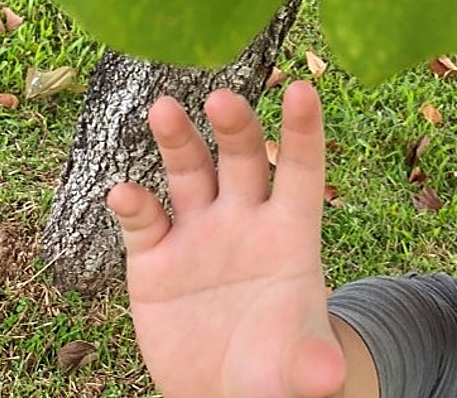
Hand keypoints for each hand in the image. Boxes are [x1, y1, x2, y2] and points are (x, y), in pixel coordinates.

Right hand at [107, 81, 344, 397]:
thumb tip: (331, 378)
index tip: (302, 88)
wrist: (223, 396)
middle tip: (223, 100)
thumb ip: (311, 365)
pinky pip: (143, 222)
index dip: (302, 131)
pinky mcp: (154, 258)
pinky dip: (133, 204)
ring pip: (188, 172)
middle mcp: (243, 221)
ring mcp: (197, 234)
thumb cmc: (274, 374)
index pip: (300, 171)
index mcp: (290, 235)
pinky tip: (125, 193)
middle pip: (241, 158)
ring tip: (164, 109)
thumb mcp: (298, 372)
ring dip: (177, 140)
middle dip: (234, 126)